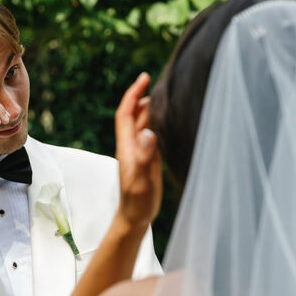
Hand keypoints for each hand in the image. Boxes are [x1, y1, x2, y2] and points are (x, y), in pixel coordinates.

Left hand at [114, 72, 162, 229]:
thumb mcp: (140, 181)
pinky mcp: (149, 159)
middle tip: (160, 81)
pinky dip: (159, 123)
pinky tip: (169, 119)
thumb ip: (144, 158)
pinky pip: (153, 135)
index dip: (133, 94)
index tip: (144, 78)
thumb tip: (148, 132)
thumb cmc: (137, 203)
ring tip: (167, 94)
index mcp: (127, 147)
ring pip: (144, 124)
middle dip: (144, 96)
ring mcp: (140, 152)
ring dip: (152, 108)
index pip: (126, 114)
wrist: (135, 218)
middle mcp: (132, 146)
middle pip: (135, 115)